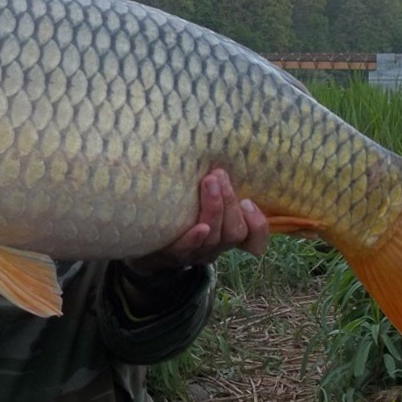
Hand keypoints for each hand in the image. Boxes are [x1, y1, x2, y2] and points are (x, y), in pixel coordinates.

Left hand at [127, 167, 268, 274]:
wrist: (143, 243)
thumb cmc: (179, 215)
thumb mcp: (200, 202)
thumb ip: (215, 186)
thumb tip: (216, 145)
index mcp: (227, 234)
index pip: (255, 239)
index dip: (258, 224)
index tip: (248, 200)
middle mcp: (216, 246)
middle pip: (235, 231)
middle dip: (229, 201)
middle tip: (218, 174)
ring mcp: (195, 253)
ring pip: (215, 237)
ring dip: (215, 208)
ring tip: (208, 182)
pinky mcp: (173, 255)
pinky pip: (188, 249)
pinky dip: (195, 237)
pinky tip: (199, 226)